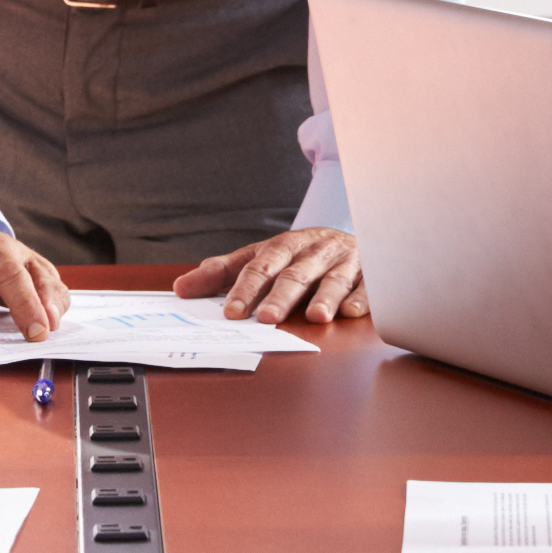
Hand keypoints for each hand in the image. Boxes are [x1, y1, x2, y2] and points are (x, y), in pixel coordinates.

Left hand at [173, 225, 363, 326]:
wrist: (348, 235)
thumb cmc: (297, 255)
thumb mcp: (259, 257)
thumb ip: (221, 272)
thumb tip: (181, 289)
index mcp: (284, 246)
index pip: (260, 267)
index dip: (246, 289)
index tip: (232, 312)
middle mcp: (314, 250)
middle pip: (295, 274)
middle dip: (281, 296)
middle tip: (267, 317)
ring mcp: (344, 260)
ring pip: (333, 279)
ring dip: (325, 297)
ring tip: (315, 316)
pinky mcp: (370, 272)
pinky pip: (368, 285)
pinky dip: (361, 297)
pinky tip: (351, 312)